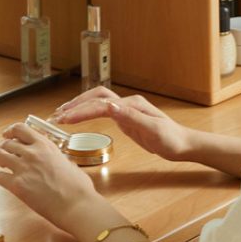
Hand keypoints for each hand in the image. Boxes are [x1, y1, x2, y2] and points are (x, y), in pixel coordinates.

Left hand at [0, 122, 98, 230]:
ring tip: (4, 166)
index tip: (8, 136)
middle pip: (6, 142)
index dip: (10, 132)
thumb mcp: (72, 165)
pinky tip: (8, 182)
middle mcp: (32, 153)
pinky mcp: (17, 185)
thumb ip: (64, 160)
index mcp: (46, 145)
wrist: (76, 206)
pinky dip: (1, 178)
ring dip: (0, 160)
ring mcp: (23, 168)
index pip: (20, 128)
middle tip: (5, 154)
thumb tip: (65, 161)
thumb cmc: (78, 189)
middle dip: (4, 148)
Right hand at [52, 87, 192, 161]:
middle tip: (58, 116)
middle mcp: (127, 103)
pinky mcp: (125, 118)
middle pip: (96, 97)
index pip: (101, 104)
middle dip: (76, 105)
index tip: (66, 118)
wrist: (183, 144)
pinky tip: (79, 116)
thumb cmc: (171, 139)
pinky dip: (88, 111)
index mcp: (132, 105)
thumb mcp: (153, 130)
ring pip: (97, 101)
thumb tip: (109, 106)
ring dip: (80, 105)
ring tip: (62, 114)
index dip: (82, 110)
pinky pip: (102, 110)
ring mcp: (125, 110)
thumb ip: (131, 118)